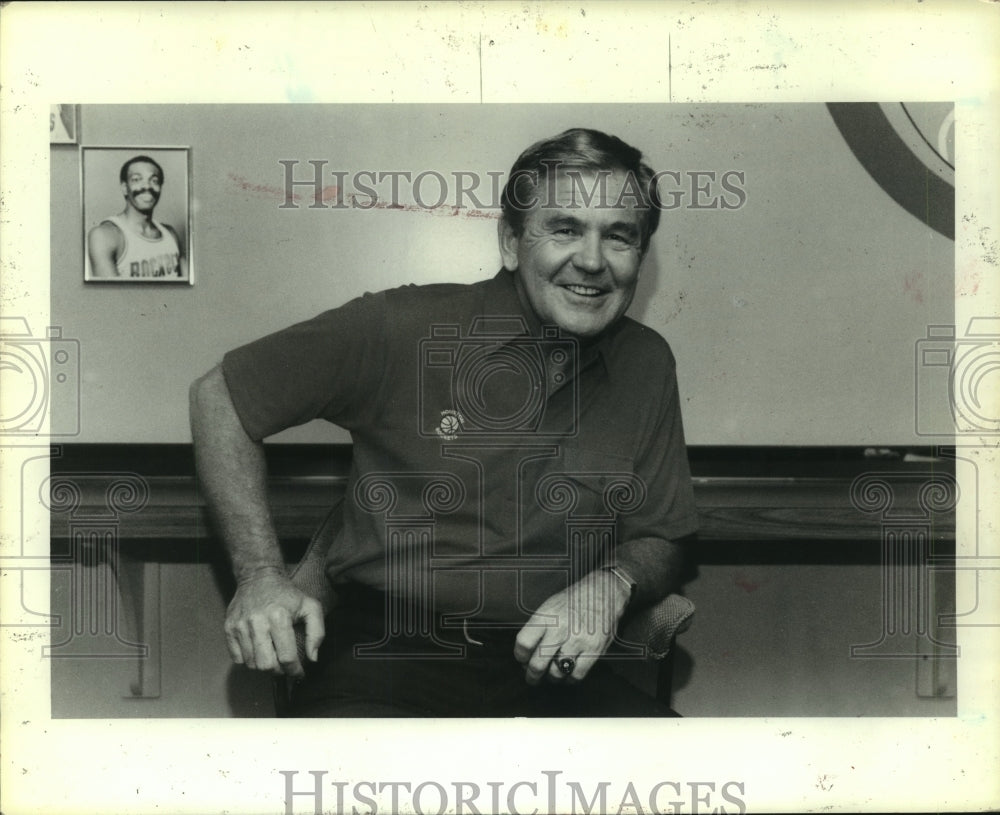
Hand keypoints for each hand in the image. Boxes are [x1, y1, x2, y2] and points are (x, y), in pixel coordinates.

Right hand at [224, 568, 324, 677]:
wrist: (258, 577)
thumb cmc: (287, 594)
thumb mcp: (310, 606)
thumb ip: (317, 632)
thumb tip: (312, 658)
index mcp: (279, 617)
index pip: (286, 657)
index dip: (295, 670)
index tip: (299, 673)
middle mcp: (257, 622)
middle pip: (266, 665)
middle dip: (278, 671)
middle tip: (284, 666)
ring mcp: (240, 626)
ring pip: (251, 664)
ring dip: (263, 666)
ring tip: (272, 656)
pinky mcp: (228, 628)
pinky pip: (237, 658)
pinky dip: (248, 660)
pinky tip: (258, 650)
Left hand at [514, 570, 629, 684]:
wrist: (604, 591)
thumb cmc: (574, 599)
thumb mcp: (550, 605)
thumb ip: (538, 627)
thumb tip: (528, 652)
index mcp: (547, 616)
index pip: (524, 643)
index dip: (520, 656)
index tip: (522, 659)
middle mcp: (560, 629)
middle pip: (537, 663)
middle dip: (532, 675)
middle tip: (532, 677)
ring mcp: (578, 641)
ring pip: (556, 673)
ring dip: (551, 678)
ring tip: (551, 675)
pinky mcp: (594, 650)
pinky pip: (577, 675)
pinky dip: (569, 680)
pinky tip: (567, 674)